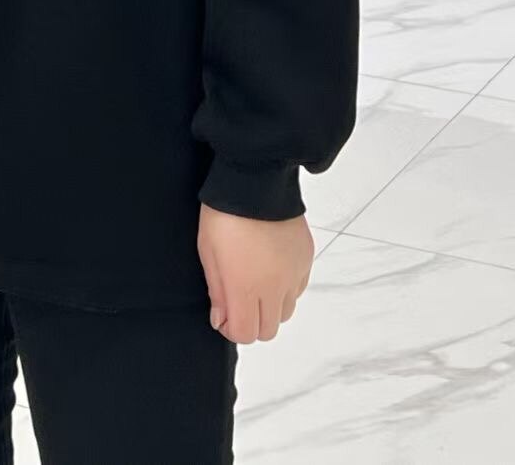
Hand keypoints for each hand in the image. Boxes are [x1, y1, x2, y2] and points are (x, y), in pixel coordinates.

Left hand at [196, 202, 313, 343]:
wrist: (256, 180)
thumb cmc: (224, 214)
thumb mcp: (208, 252)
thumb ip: (217, 291)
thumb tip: (221, 320)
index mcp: (247, 287)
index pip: (246, 334)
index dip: (231, 328)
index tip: (223, 313)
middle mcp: (275, 287)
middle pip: (268, 330)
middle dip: (251, 321)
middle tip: (238, 298)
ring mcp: (294, 273)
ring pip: (286, 311)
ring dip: (270, 305)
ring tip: (256, 279)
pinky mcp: (306, 258)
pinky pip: (298, 287)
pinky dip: (286, 286)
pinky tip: (271, 265)